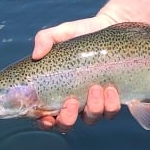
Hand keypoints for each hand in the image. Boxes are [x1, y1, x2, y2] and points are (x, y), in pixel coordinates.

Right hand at [31, 14, 121, 130]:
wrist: (112, 25)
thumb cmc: (82, 32)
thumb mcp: (63, 32)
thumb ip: (46, 39)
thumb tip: (36, 55)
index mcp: (58, 90)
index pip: (46, 116)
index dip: (45, 122)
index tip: (47, 117)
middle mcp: (75, 101)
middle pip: (67, 124)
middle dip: (68, 119)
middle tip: (71, 102)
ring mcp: (95, 102)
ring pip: (91, 118)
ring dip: (92, 108)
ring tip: (96, 87)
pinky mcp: (114, 98)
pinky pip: (111, 111)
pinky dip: (111, 104)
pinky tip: (111, 89)